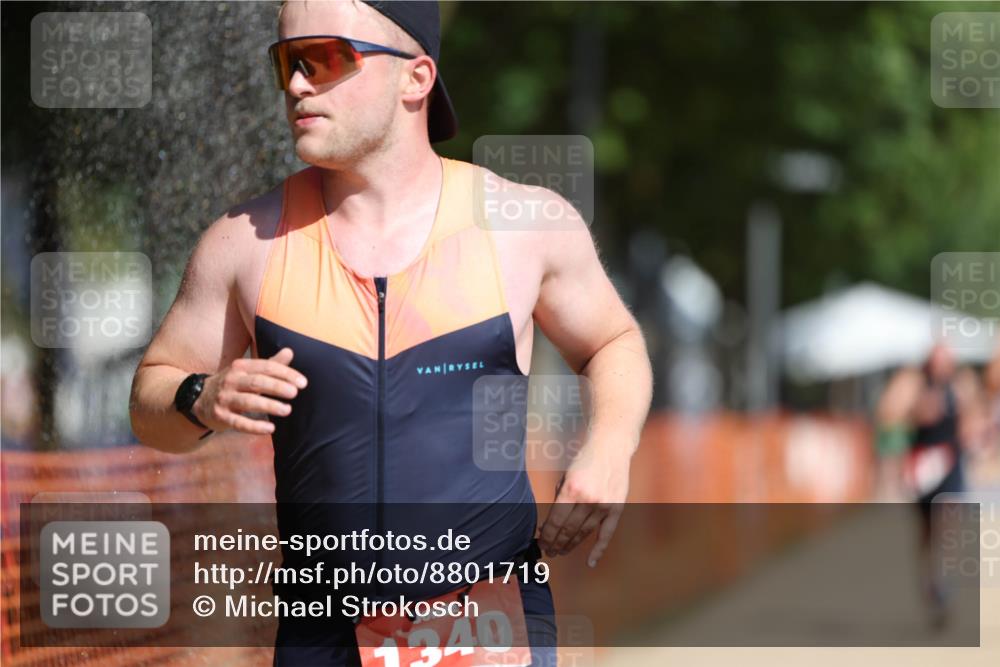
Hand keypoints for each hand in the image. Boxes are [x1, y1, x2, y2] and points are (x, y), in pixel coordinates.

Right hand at [193, 347, 306, 434]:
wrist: (198, 399)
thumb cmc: (232, 384)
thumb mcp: (247, 371)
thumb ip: (270, 364)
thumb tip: (290, 351)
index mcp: (241, 367)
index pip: (266, 367)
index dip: (286, 374)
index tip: (303, 382)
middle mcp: (231, 380)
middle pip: (257, 382)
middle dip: (277, 387)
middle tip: (295, 393)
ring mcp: (224, 399)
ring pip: (248, 402)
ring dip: (269, 406)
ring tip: (287, 410)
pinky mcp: (220, 416)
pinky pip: (239, 423)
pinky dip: (255, 426)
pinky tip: (270, 429)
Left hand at [536, 445, 628, 566]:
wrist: (611, 448)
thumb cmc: (584, 461)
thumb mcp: (565, 477)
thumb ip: (559, 499)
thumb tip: (550, 524)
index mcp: (571, 490)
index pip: (555, 521)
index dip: (546, 535)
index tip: (541, 543)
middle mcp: (588, 499)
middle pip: (568, 530)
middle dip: (556, 543)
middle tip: (548, 551)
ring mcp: (604, 506)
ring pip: (583, 533)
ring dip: (570, 545)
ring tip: (561, 552)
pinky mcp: (616, 509)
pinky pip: (606, 534)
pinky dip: (598, 550)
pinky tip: (590, 562)